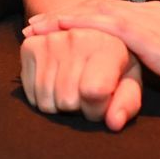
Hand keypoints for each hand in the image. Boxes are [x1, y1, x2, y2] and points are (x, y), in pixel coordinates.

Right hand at [18, 20, 142, 130]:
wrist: (87, 36)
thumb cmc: (113, 65)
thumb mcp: (129, 83)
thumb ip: (127, 104)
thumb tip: (113, 122)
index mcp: (108, 46)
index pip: (94, 93)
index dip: (98, 109)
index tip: (104, 101)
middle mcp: (77, 37)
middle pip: (67, 101)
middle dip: (78, 108)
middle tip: (86, 94)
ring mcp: (51, 40)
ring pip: (47, 101)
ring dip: (60, 106)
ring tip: (72, 89)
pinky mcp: (30, 46)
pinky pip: (31, 95)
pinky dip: (43, 99)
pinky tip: (55, 85)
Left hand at [25, 0, 159, 121]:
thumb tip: (142, 75)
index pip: (112, 14)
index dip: (80, 20)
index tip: (55, 27)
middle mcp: (153, 13)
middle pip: (98, 10)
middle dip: (63, 18)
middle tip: (34, 26)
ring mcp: (153, 22)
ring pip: (96, 14)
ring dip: (63, 20)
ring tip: (35, 30)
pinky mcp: (153, 38)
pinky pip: (108, 27)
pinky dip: (81, 25)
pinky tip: (60, 30)